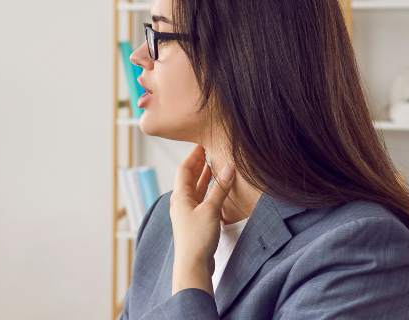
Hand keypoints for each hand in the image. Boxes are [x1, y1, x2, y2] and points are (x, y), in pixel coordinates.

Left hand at [169, 144, 233, 295]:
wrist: (193, 265)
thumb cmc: (197, 239)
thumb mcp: (210, 210)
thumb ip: (219, 189)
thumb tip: (229, 168)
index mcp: (179, 196)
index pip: (184, 169)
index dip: (193, 156)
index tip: (202, 144)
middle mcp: (181, 203)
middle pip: (190, 178)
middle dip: (200, 165)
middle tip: (210, 151)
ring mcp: (188, 213)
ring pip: (197, 190)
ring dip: (206, 178)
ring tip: (216, 167)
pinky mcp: (196, 223)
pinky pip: (202, 201)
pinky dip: (210, 192)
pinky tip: (217, 190)